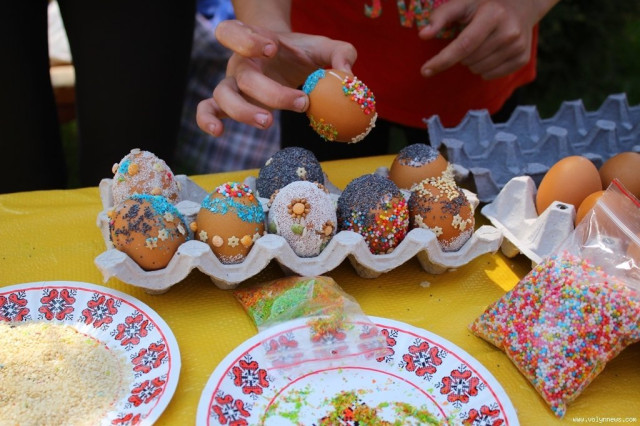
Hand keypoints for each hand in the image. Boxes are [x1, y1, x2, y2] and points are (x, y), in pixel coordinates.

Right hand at [196, 20, 356, 135]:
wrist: (283, 58)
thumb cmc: (301, 53)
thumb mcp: (322, 48)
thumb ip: (341, 53)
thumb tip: (348, 74)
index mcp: (255, 42)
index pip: (235, 32)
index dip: (248, 40)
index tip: (273, 49)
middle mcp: (239, 62)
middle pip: (242, 75)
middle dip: (270, 91)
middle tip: (301, 102)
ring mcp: (231, 83)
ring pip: (222, 95)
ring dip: (243, 111)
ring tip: (268, 122)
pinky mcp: (227, 103)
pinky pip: (207, 109)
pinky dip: (207, 120)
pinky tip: (218, 133)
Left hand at [419, 0, 557, 79]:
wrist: (523, 4)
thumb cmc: (484, 4)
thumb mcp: (463, 3)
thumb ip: (441, 16)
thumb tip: (423, 35)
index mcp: (493, 15)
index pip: (464, 45)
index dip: (442, 60)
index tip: (425, 71)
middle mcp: (509, 32)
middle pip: (468, 60)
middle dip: (460, 54)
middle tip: (469, 38)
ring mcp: (518, 47)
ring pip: (478, 70)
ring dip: (471, 62)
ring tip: (481, 44)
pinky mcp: (522, 59)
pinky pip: (490, 76)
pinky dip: (483, 68)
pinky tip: (490, 52)